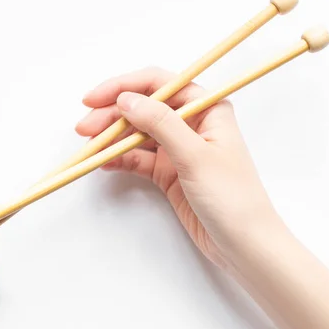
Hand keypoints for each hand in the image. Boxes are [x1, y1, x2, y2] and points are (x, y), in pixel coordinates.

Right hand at [76, 67, 279, 268]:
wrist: (244, 244)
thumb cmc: (232, 197)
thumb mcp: (195, 156)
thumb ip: (160, 124)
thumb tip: (125, 100)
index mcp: (207, 107)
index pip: (159, 84)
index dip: (124, 87)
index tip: (94, 99)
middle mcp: (191, 123)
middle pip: (143, 108)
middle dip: (112, 116)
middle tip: (84, 129)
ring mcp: (178, 148)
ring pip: (137, 134)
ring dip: (112, 139)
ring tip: (89, 148)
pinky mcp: (169, 172)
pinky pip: (138, 158)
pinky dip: (120, 159)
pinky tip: (103, 162)